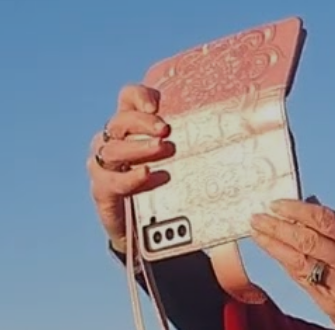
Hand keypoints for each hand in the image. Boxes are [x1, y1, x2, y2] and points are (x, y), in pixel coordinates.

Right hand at [86, 85, 176, 250]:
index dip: (139, 96)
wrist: (141, 227)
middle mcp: (111, 140)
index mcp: (128, 126)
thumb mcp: (176, 159)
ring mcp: (103, 165)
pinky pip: (112, 181)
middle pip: (120, 122)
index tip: (157, 105)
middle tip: (166, 130)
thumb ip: (189, 141)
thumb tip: (232, 126)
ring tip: (163, 149)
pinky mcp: (102, 189)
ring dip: (139, 148)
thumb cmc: (161, 185)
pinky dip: (131, 177)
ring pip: (113, 149)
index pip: (127, 98)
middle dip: (143, 123)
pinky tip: (148, 174)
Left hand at [250, 199, 334, 329]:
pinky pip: (302, 280)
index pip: (326, 220)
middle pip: (309, 240)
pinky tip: (273, 252)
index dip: (298, 210)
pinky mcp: (332, 305)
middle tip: (257, 218)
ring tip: (257, 233)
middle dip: (279, 227)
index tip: (276, 204)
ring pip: (300, 261)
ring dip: (274, 245)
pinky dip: (285, 263)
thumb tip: (309, 203)